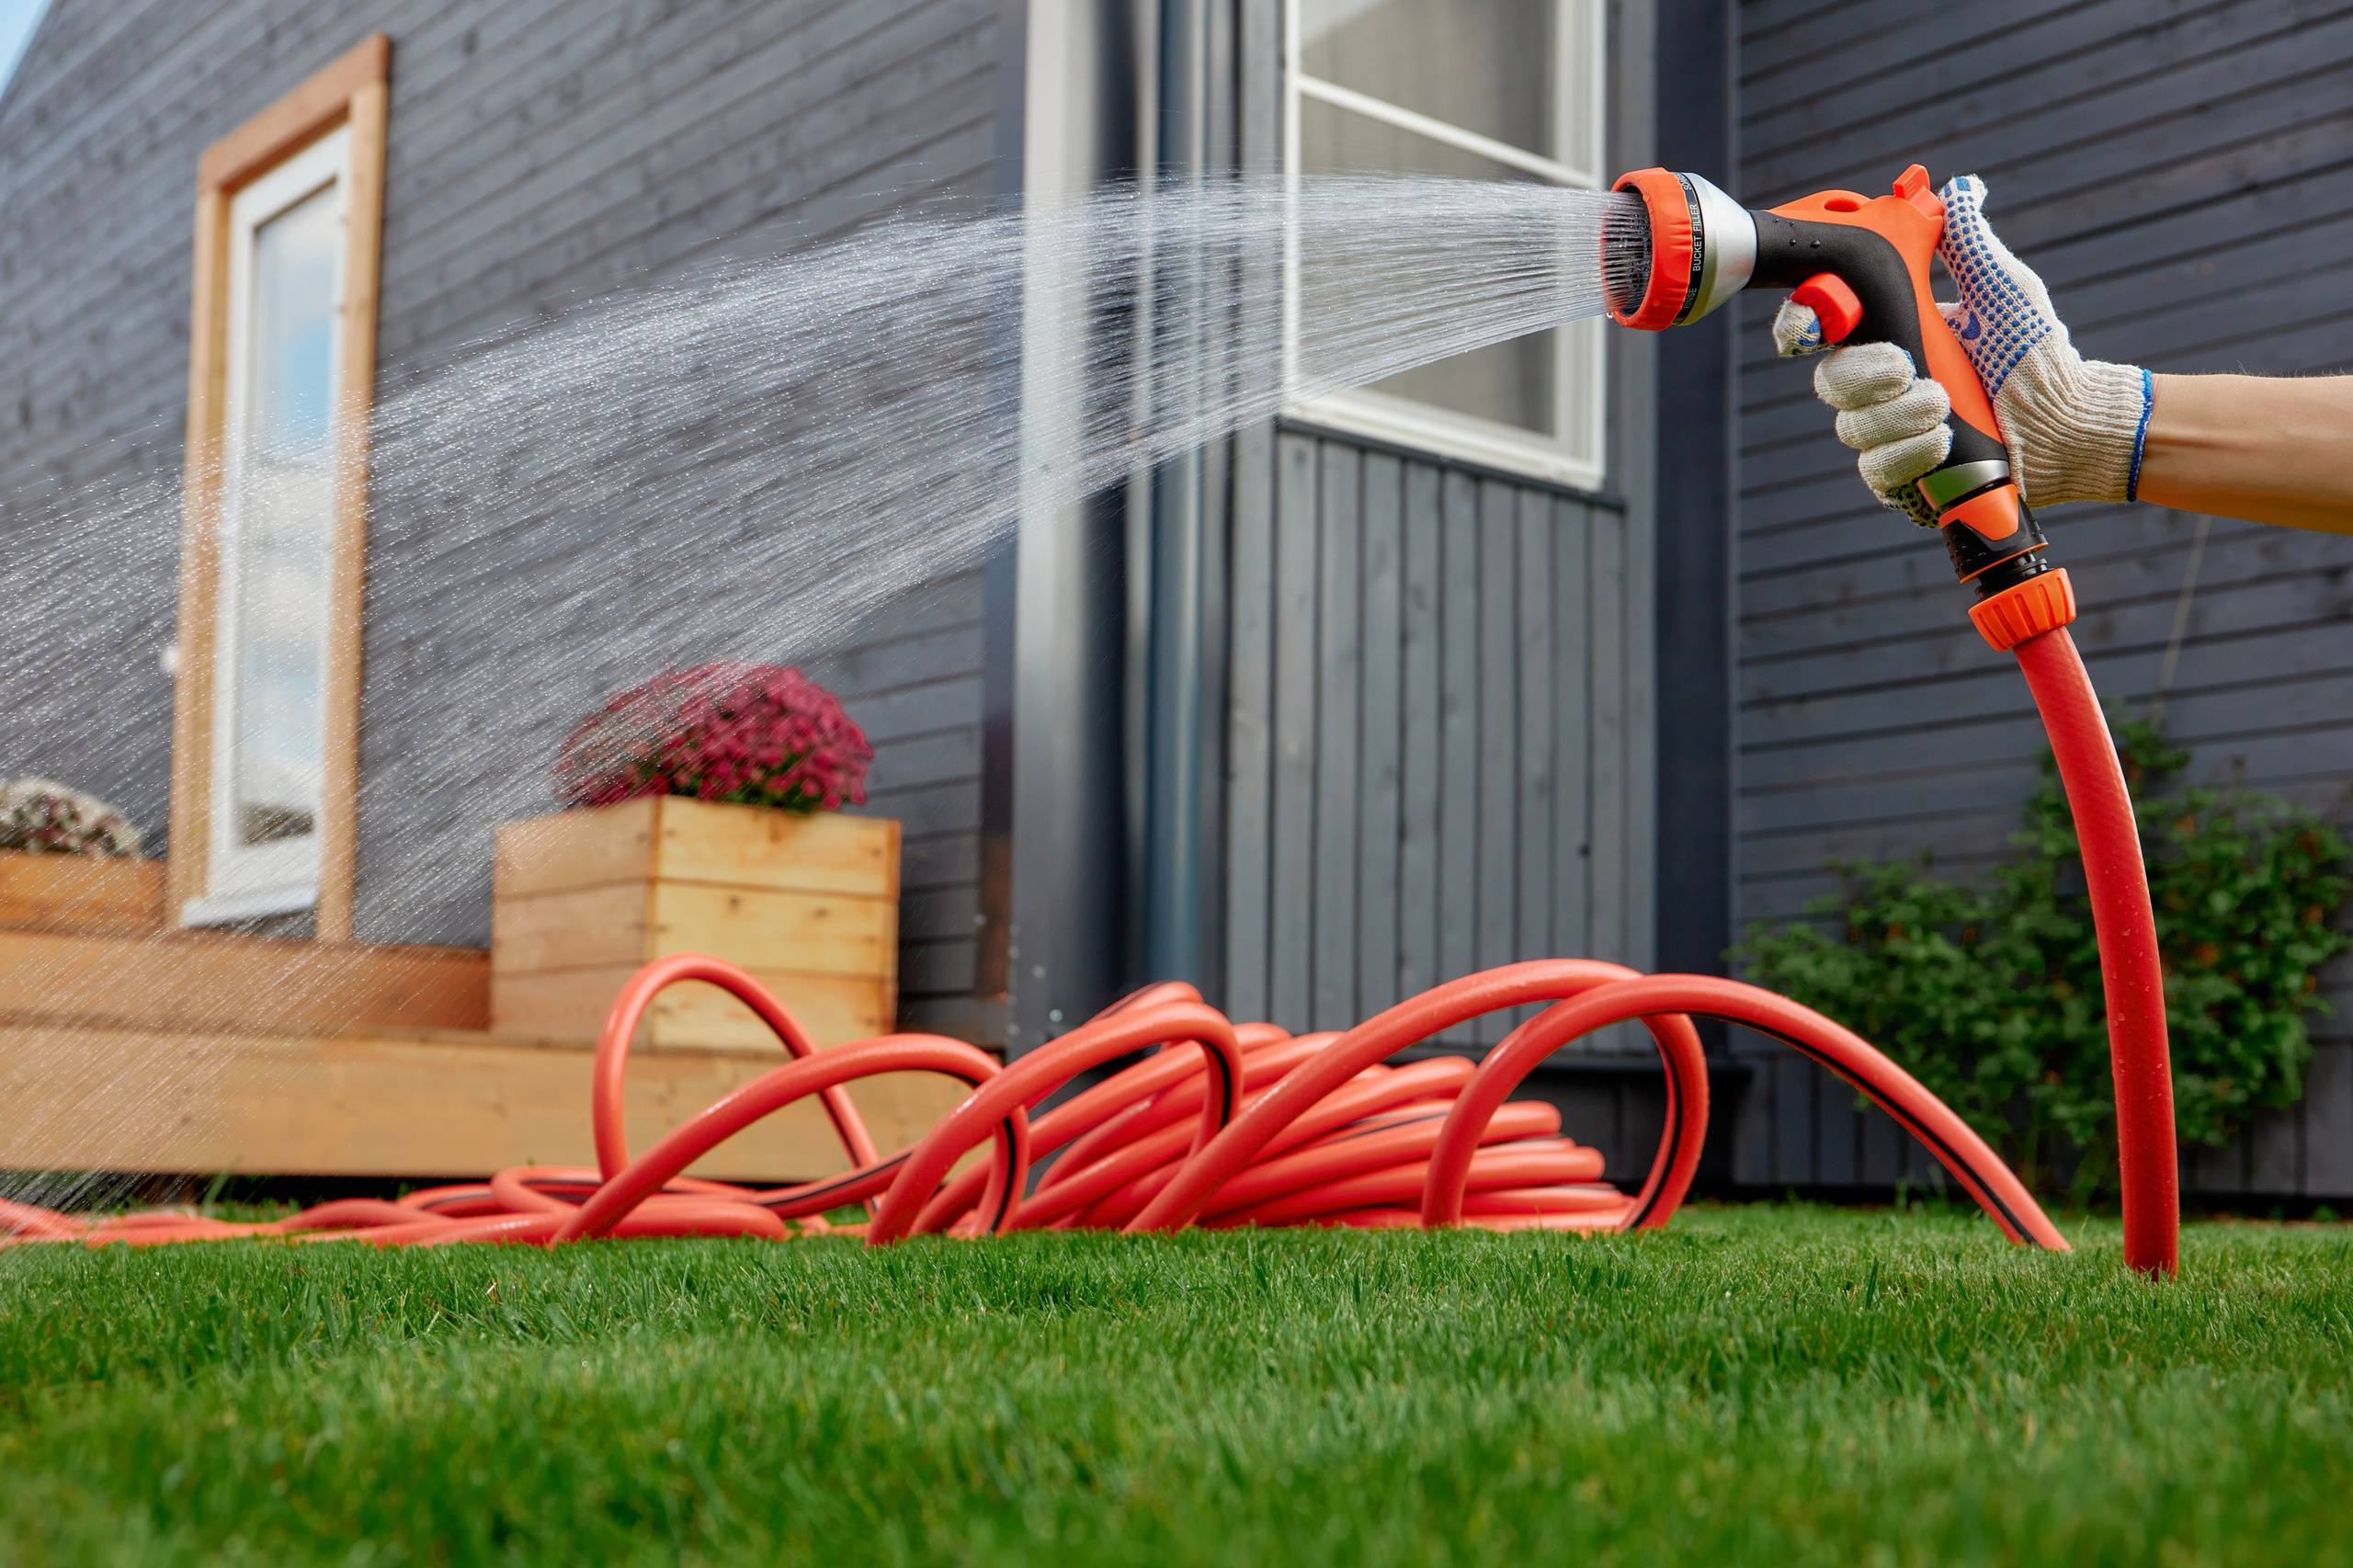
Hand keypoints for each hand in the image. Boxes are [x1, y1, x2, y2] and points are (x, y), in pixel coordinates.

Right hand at [1774, 174, 2153, 514]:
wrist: (2070, 419)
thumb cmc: (2036, 352)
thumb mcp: (2004, 289)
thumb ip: (1970, 243)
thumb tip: (1960, 190)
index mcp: (1891, 336)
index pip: (1825, 330)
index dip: (1803, 325)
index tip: (1808, 327)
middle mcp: (1880, 388)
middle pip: (1829, 382)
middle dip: (1862, 374)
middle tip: (1906, 368)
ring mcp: (1890, 434)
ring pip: (1851, 429)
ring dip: (1894, 417)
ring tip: (1943, 406)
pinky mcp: (1906, 478)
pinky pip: (1878, 472)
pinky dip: (1906, 456)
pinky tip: (1940, 442)